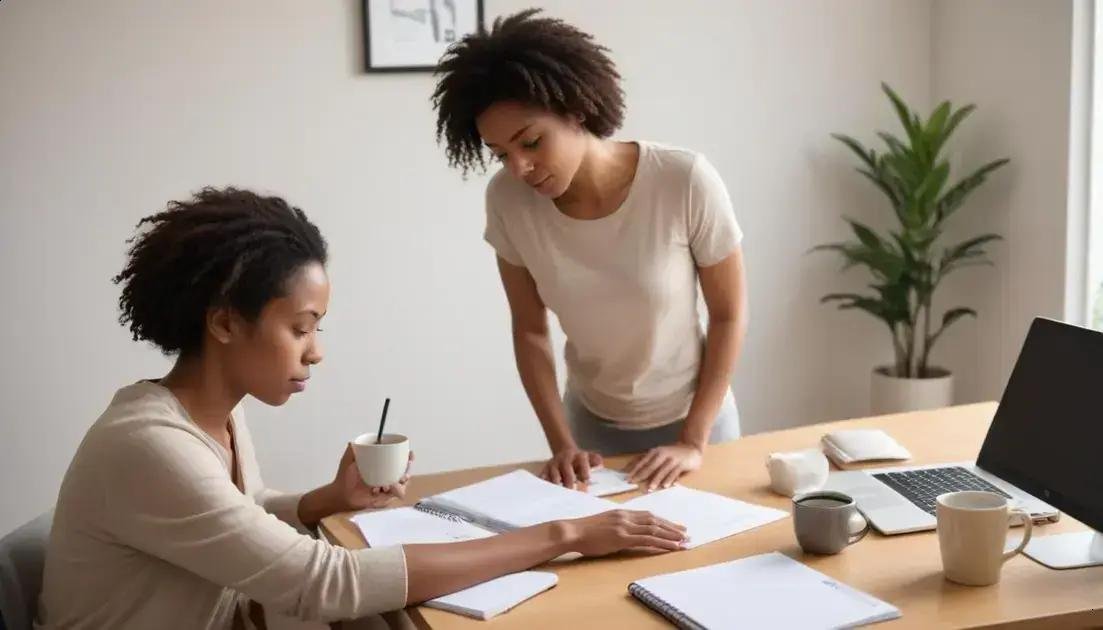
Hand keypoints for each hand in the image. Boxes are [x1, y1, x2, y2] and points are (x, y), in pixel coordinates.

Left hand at [332, 444, 412, 510]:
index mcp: (383, 467)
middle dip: (407, 470)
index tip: (410, 454)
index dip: (408, 458)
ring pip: (403, 485)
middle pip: (405, 472)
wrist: (341, 493)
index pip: (400, 461)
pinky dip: (392, 491)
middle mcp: (388, 477)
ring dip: (400, 482)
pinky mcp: (385, 499)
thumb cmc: (345, 478)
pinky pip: (395, 495)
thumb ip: (351, 450)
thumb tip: (352, 441)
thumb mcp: (347, 461)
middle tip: (403, 469)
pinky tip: (382, 489)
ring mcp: (387, 489)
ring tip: (390, 483)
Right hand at [539, 447, 602, 488]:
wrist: (565, 452)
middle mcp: (565, 458)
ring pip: (554, 473)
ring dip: (556, 483)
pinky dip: (544, 484)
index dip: (584, 470)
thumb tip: (600, 463)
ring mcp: (554, 464)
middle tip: (572, 489)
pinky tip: (546, 493)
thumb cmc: (579, 460)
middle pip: (566, 468)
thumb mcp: (589, 457)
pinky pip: (543, 477)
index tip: (586, 480)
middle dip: (569, 479)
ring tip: (559, 494)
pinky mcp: (545, 469)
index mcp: (578, 455)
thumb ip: (595, 460)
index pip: (582, 461)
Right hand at [558, 510, 686, 555]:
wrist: (572, 531)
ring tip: (684, 541)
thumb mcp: (604, 524)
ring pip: (654, 529)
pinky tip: (672, 547)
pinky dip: (662, 543)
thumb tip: (628, 532)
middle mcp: (626, 517)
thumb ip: (618, 525)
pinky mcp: (622, 537)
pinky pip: (647, 540)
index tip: (674, 526)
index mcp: (622, 513)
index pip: (648, 515)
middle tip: (686, 533)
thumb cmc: (584, 531)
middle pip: (655, 521)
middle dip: (672, 527)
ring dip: (671, 536)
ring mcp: (625, 526)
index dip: (663, 521)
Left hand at [626, 442, 702, 491]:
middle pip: (651, 466)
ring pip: (662, 470)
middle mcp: (663, 454)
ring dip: (656, 480)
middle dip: (642, 475)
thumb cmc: (673, 454)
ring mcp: (673, 458)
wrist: (692, 448)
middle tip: (634, 483)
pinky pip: (675, 473)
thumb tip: (632, 468)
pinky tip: (666, 486)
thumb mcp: (660, 455)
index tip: (628, 478)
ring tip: (650, 488)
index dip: (635, 470)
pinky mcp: (682, 463)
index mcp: (656, 452)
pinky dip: (670, 479)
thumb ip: (649, 462)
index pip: (643, 462)